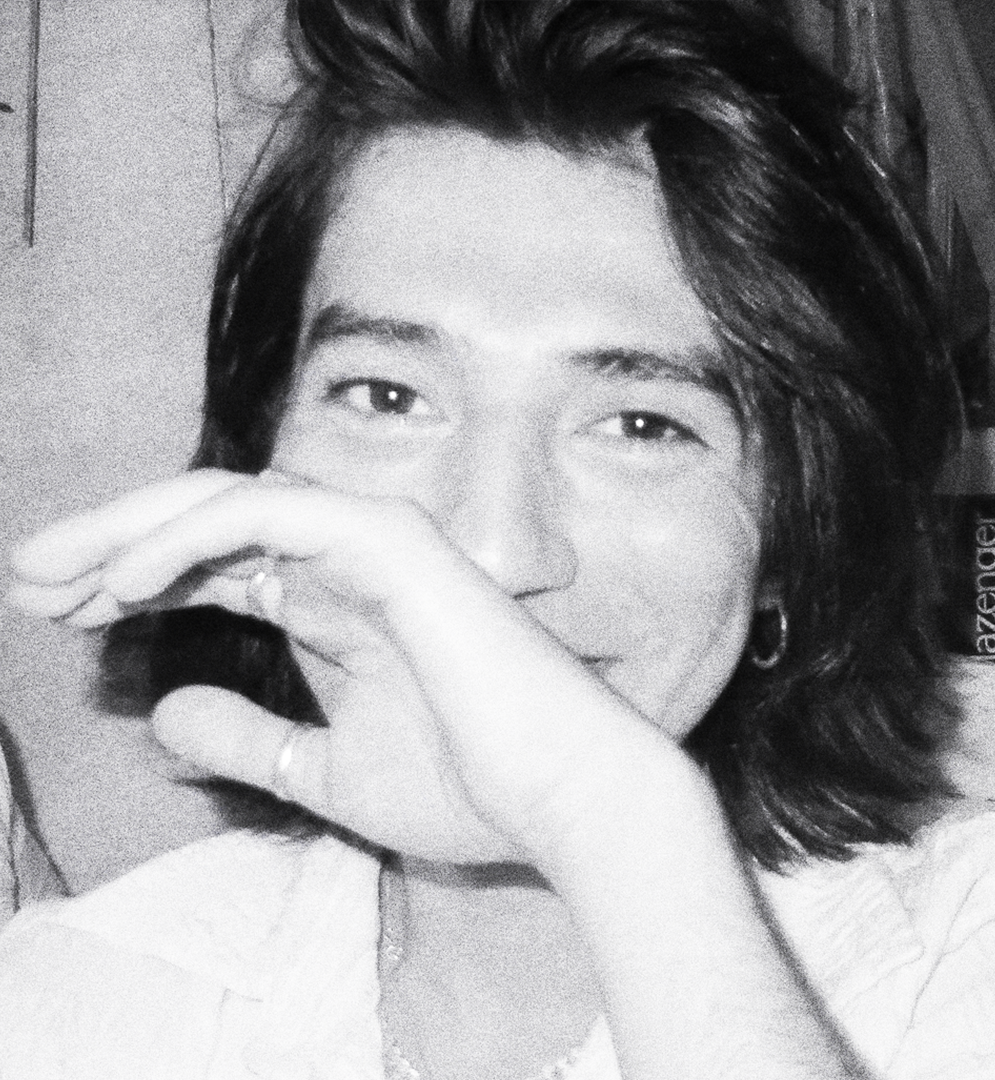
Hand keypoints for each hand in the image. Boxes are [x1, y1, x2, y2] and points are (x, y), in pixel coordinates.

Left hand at [8, 469, 673, 869]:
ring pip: (230, 500)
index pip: (222, 566)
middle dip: (113, 544)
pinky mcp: (393, 543)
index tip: (65, 616)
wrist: (562, 796)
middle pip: (211, 523)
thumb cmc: (467, 786)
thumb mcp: (324, 772)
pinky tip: (127, 582)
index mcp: (339, 606)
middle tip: (31, 581)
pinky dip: (192, 536)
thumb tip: (165, 716)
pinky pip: (271, 515)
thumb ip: (249, 739)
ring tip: (51, 576)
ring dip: (134, 530)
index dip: (139, 581)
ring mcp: (375, 543)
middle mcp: (352, 562)